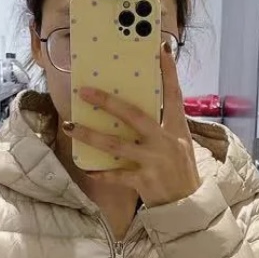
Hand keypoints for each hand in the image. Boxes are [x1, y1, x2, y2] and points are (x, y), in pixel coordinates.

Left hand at [70, 45, 201, 206]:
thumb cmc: (182, 173)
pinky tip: (87, 168)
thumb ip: (163, 128)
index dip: (169, 73)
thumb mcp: (180, 146)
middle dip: (108, 102)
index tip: (161, 50)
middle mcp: (166, 141)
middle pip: (134, 115)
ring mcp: (155, 160)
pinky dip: (101, 172)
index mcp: (177, 129)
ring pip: (116, 144)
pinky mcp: (145, 180)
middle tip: (85, 91)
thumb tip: (137, 110)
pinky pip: (117, 174)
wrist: (188, 207)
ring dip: (90, 135)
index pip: (174, 95)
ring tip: (70, 126)